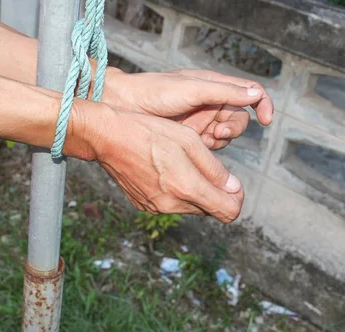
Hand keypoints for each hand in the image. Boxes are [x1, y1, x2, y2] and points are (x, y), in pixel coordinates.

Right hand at [64, 101, 244, 222]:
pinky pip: (171, 204)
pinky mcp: (143, 205)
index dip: (236, 199)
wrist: (108, 137)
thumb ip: (214, 168)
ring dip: (195, 191)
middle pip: (210, 210)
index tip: (233, 184)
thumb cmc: (150, 132)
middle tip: (207, 168)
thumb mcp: (189, 141)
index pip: (228, 212)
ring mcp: (155, 207)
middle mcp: (171, 204)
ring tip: (183, 164)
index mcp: (186, 187)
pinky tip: (166, 170)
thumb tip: (233, 188)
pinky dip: (176, 192)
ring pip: (190, 207)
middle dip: (215, 193)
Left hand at [102, 68, 273, 149]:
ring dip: (220, 139)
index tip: (266, 120)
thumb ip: (225, 92)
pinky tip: (197, 145)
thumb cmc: (156, 91)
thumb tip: (257, 94)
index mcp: (213, 85)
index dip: (262, 104)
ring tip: (205, 139)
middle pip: (238, 118)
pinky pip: (209, 147)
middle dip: (233, 127)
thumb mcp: (192, 89)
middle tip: (218, 132)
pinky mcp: (188, 137)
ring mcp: (199, 120)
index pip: (249, 92)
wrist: (124, 106)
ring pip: (225, 135)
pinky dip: (208, 148)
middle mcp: (209, 102)